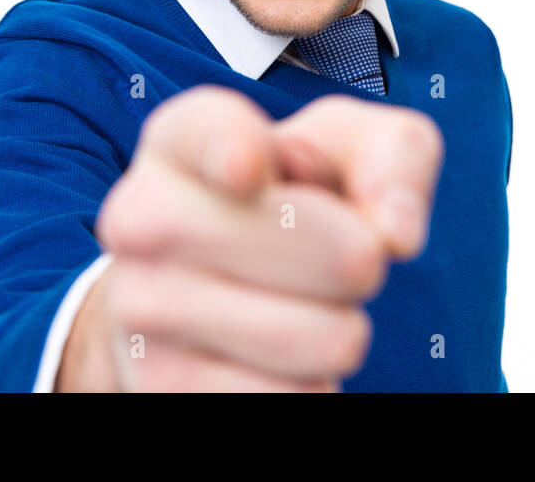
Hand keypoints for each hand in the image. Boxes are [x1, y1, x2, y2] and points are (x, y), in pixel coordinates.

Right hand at [55, 85, 442, 391]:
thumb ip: (392, 156)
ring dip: (338, 331)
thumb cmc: (290, 203)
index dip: (230, 150)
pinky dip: (311, 386)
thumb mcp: (347, 152)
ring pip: (313, 338)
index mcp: (181, 140)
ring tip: (303, 306)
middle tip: (337, 256)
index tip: (249, 169)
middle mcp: (141, 215)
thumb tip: (395, 233)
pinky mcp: (157, 386)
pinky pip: (291, 399)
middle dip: (360, 260)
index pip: (204, 135)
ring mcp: (139, 305)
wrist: (205, 290)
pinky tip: (275, 358)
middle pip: (320, 246)